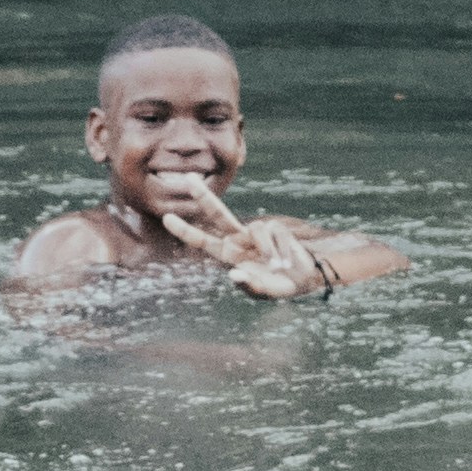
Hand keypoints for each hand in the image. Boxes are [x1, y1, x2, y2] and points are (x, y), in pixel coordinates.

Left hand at [147, 173, 326, 299]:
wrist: (305, 279)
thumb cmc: (278, 285)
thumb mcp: (263, 291)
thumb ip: (249, 286)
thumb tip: (234, 274)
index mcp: (230, 255)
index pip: (203, 242)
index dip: (186, 231)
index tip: (166, 218)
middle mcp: (239, 240)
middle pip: (217, 215)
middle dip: (203, 197)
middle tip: (188, 179)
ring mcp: (257, 233)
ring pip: (255, 229)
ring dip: (268, 251)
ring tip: (279, 267)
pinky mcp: (275, 229)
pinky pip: (274, 233)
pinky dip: (281, 251)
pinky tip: (287, 262)